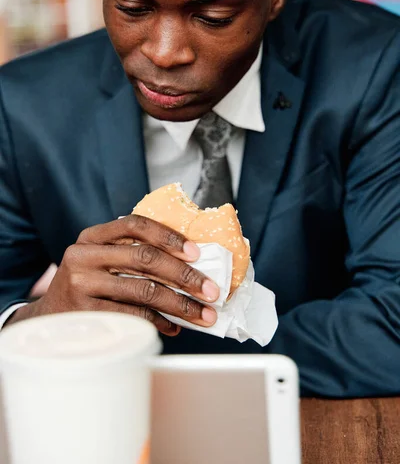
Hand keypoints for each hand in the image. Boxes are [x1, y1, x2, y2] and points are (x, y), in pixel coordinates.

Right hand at [8, 215, 219, 335]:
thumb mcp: (101, 261)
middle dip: (185, 275)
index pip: (135, 224)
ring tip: (204, 315)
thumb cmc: (88, 287)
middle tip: (212, 291)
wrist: (48, 321)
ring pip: (144, 290)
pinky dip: (159, 321)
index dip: (169, 236)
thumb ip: (132, 254)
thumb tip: (192, 265)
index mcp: (92, 236)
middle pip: (145, 258)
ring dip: (181, 304)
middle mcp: (84, 255)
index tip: (197, 252)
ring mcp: (82, 284)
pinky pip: (133, 315)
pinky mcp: (85, 313)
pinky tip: (174, 326)